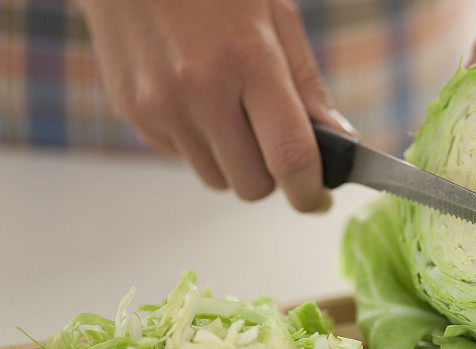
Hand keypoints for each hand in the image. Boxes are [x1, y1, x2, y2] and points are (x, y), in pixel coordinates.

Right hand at [77, 0, 356, 211]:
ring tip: (230, 108)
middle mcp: (198, 89)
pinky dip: (201, 144)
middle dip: (271, 173)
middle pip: (252, 185)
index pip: (289, 157)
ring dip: (234, 161)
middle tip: (273, 138)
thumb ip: (308, 85)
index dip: (310, 192)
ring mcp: (158, 106)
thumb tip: (339, 141)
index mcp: (247, 58)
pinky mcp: (133, 115)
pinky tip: (196, 98)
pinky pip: (184, 158)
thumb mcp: (276, 15)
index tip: (319, 199)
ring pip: (216, 179)